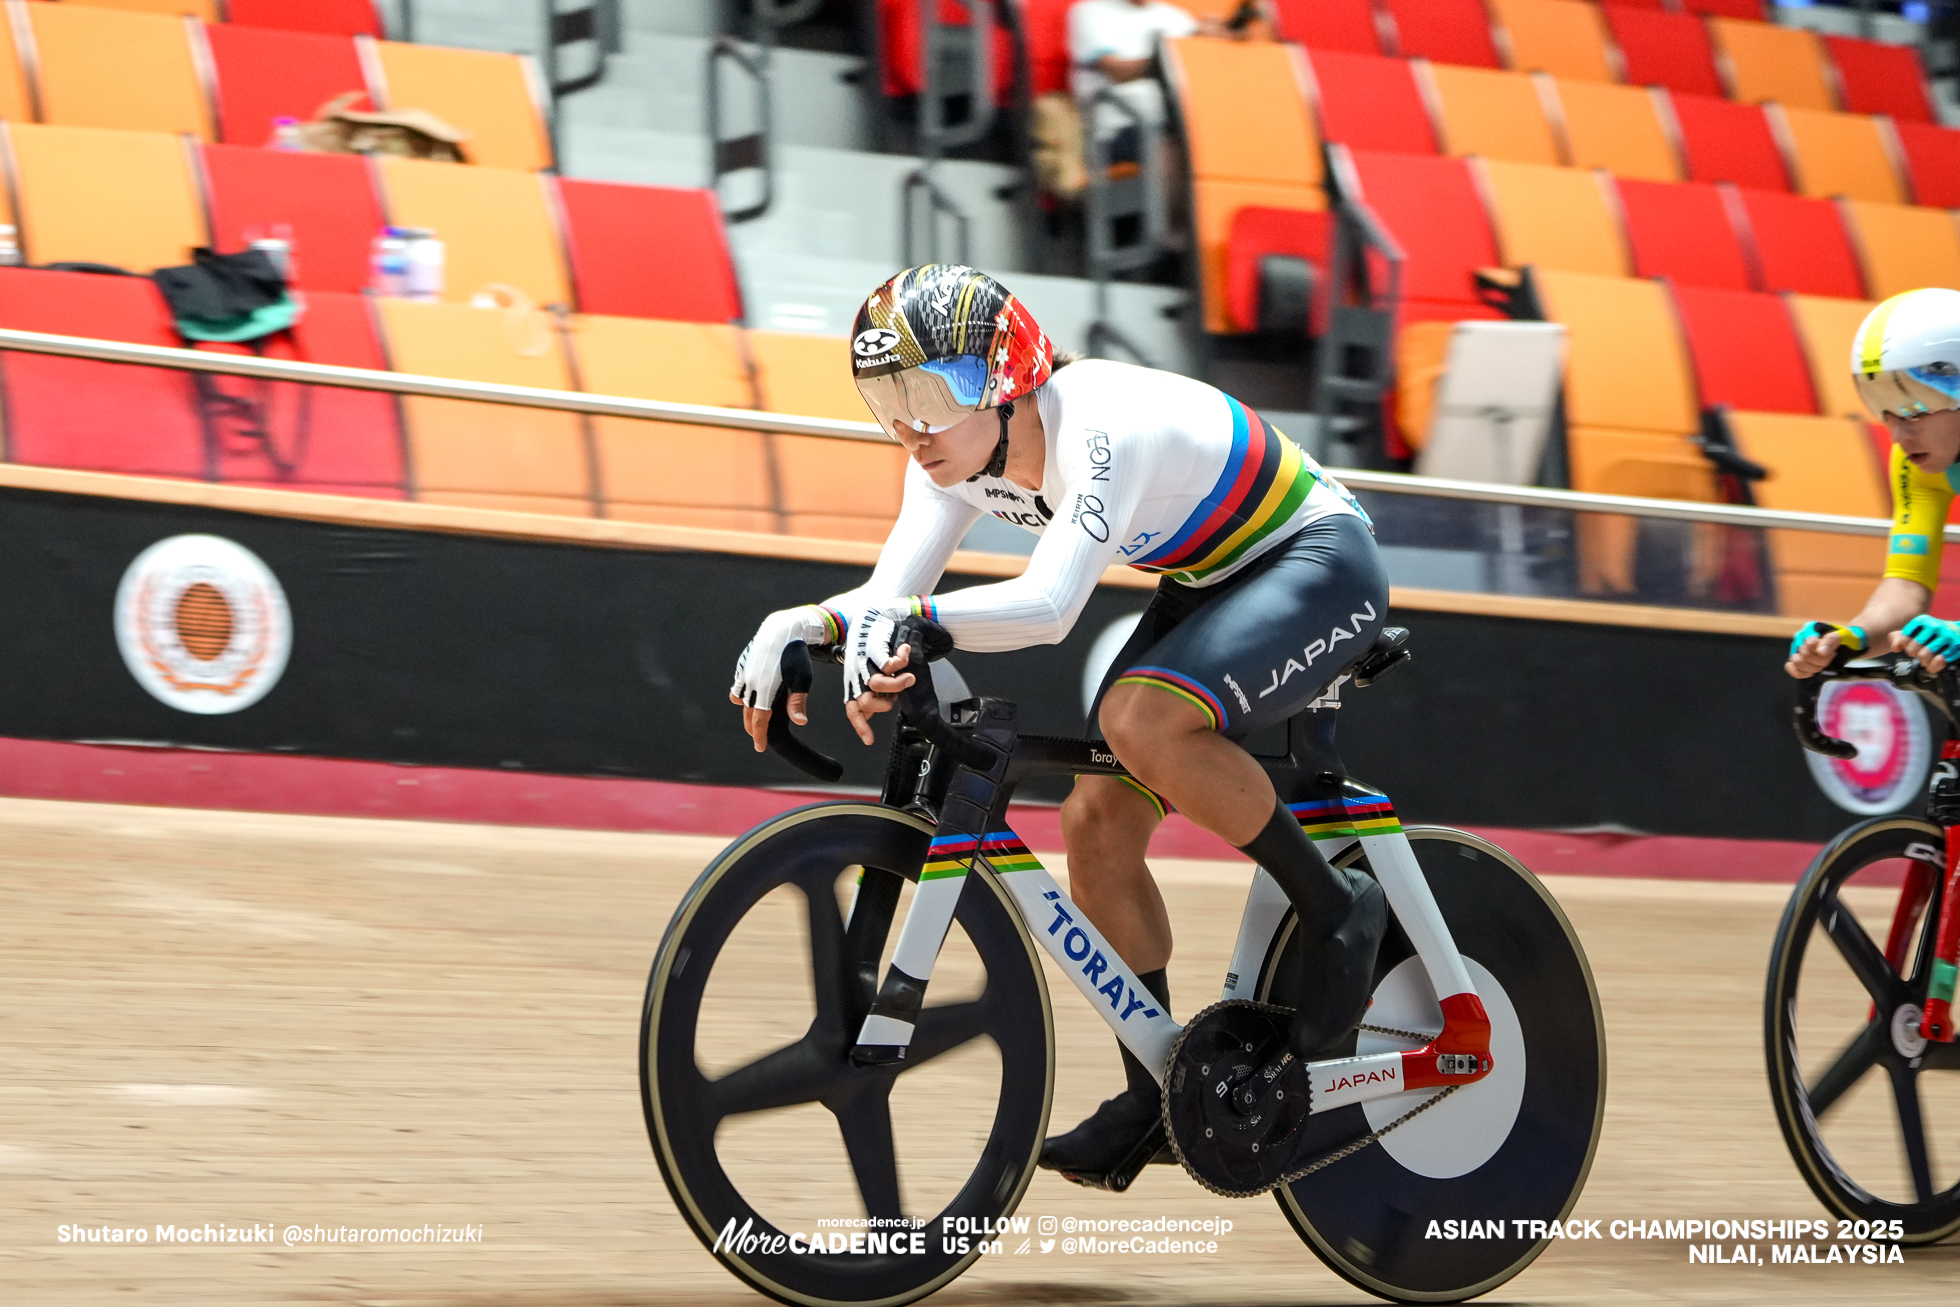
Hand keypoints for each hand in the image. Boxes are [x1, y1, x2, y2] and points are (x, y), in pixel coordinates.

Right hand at [730, 605, 839, 752]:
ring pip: (741, 700)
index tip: (760, 747)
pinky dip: (740, 695)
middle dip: (752, 728)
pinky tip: (746, 699)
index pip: (759, 719)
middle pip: (748, 713)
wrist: (783, 628)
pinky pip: (738, 686)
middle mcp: (751, 683)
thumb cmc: (796, 654)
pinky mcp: (743, 666)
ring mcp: (745, 674)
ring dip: (746, 712)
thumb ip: (798, 702)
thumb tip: (800, 723)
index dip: (759, 735)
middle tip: (757, 738)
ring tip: (753, 720)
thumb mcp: (802, 679)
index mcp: (765, 689)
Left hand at [843, 645, 919, 744]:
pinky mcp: (873, 649)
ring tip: (909, 677)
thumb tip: (869, 716)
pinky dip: (900, 662)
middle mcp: (856, 675)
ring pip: (876, 684)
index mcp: (854, 682)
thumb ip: (872, 693)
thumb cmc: (872, 646)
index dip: (861, 725)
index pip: (852, 708)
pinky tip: (905, 652)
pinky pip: (887, 664)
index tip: (870, 740)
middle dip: (885, 703)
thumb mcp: (870, 672)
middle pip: (866, 701)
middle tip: (898, 696)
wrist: (871, 615)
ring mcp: (863, 662)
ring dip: (897, 684)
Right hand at [1785, 621, 1864, 678]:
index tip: (1834, 653)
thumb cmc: (1845, 639)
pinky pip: (1791, 668)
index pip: (1810, 644)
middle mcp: (1801, 640)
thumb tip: (1820, 652)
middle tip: (1831, 659)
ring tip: (1823, 665)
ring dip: (1813, 667)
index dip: (1824, 653)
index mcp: (1811, 631)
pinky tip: (1812, 673)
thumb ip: (1831, 641)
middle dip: (1820, 661)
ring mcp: (1797, 651)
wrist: (1846, 646)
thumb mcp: (1844, 636)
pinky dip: (1801, 673)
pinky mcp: (1797, 662)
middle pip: (1805, 655)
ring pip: (1797, 662)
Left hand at [1894, 614, 1959, 673]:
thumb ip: (1899, 637)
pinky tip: (1936, 661)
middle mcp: (1935, 626)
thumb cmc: (1933, 634)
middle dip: (1914, 654)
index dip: (1905, 645)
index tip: (1911, 644)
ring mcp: (1947, 636)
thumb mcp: (1916, 632)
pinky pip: (1939, 661)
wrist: (1958, 632)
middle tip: (1920, 653)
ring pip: (1924, 656)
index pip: (1903, 638)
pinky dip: (1934, 665)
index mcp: (1923, 620)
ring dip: (1924, 661)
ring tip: (1927, 659)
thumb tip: (1895, 647)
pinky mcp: (1956, 645)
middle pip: (1912, 649)